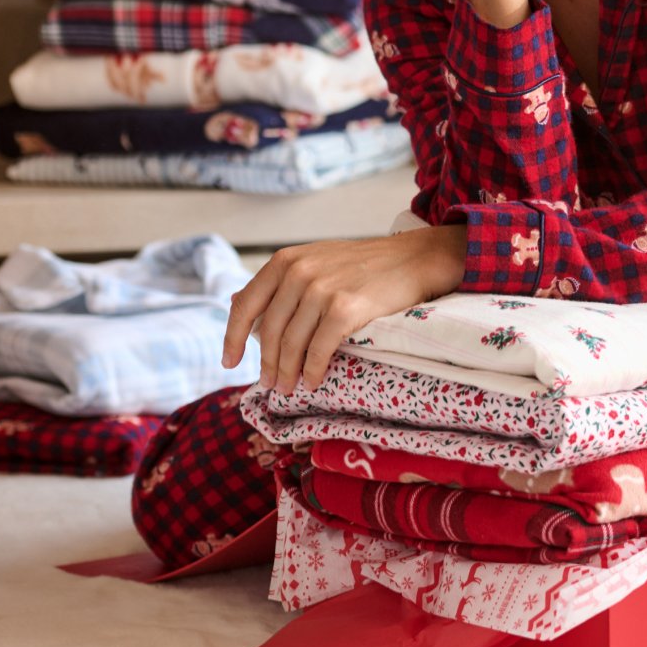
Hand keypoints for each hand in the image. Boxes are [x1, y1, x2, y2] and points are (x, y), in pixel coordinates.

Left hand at [221, 227, 468, 393]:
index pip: (245, 305)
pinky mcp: (345, 308)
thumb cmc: (366, 265)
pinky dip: (312, 371)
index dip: (233, 338)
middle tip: (269, 384)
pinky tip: (312, 381)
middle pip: (270, 331)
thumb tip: (234, 303)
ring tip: (289, 388)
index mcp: (286, 261)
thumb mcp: (315, 260)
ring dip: (287, 372)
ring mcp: (322, 289)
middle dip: (266, 364)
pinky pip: (319, 349)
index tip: (230, 362)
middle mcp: (299, 272)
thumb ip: (278, 282)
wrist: (416, 259)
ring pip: (291, 344)